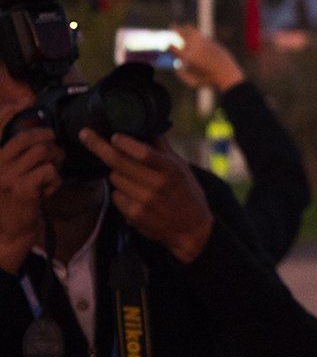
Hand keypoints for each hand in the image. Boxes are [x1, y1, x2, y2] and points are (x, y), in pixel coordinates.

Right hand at [0, 101, 61, 273]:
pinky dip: (55, 179)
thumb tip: (40, 133)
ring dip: (54, 160)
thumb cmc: (14, 202)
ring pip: (41, 152)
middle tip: (53, 150)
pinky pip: (48, 171)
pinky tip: (48, 189)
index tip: (26, 101)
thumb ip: (19, 155)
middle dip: (47, 139)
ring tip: (52, 172)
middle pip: (26, 137)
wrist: (8, 234)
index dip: (10, 109)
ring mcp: (5, 175)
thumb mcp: (11, 174)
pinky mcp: (20, 188)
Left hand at [78, 130, 213, 262]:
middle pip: (118, 162)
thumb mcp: (182, 168)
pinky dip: (120, 193)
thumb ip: (163, 149)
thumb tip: (146, 127)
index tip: (113, 136)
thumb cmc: (187, 194)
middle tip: (84, 134)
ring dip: (118, 174)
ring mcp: (143, 200)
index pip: (142, 152)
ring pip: (114, 178)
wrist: (192, 230)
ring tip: (134, 179)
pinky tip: (135, 196)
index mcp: (170, 169)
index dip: (124, 143)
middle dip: (98, 146)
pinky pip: (115, 195)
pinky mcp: (134, 214)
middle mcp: (156, 184)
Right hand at [170, 24, 244, 91]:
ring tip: (181, 27)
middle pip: (181, 33)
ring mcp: (205, 42)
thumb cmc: (209, 81)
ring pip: (191, 30)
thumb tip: (177, 67)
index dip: (169, 46)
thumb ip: (182, 75)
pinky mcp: (212, 41)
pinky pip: (201, 35)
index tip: (169, 45)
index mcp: (188, 57)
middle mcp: (195, 47)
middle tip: (173, 28)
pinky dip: (195, 34)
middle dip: (176, 30)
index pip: (173, 48)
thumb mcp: (192, 82)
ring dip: (185, 28)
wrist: (228, 76)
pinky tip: (193, 35)